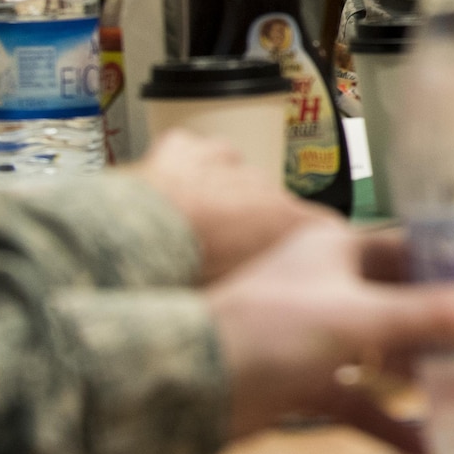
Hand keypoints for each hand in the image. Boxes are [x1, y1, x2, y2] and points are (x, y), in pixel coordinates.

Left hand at [136, 130, 331, 282]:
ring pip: (234, 178)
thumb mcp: (238, 299)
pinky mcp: (185, 148)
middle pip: (271, 206)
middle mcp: (264, 185)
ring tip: (188, 229)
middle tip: (221, 257)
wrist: (129, 239)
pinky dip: (186, 170)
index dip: (312, 247)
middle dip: (252, 226)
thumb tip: (265, 305)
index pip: (325, 229)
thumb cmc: (184, 275)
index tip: (298, 263)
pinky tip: (168, 194)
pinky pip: (195, 154)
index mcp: (285, 222)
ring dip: (219, 198)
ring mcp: (225, 161)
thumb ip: (266, 288)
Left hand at [207, 221, 453, 448]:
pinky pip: (363, 402)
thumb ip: (434, 317)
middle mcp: (334, 287)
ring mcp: (320, 339)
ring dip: (429, 378)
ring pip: (390, 356)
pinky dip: (393, 422)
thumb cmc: (266, 333)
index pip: (416, 247)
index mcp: (341, 249)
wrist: (182, 391)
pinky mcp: (307, 384)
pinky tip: (433, 446)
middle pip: (410, 304)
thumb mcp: (359, 319)